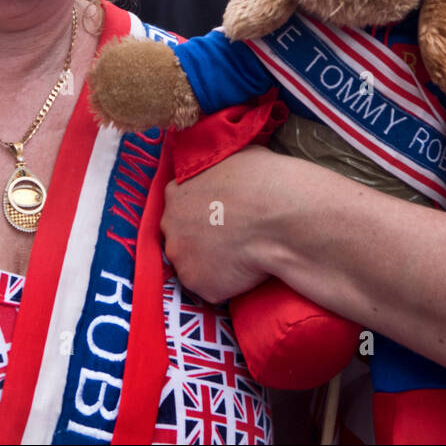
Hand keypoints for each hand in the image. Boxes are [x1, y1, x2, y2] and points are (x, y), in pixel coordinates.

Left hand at [162, 146, 279, 302]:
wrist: (275, 215)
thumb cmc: (260, 179)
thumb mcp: (233, 157)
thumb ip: (217, 170)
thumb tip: (224, 171)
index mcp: (176, 192)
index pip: (179, 206)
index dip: (199, 214)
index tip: (218, 218)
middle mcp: (170, 226)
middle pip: (180, 237)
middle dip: (199, 240)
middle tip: (228, 240)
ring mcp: (181, 257)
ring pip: (192, 265)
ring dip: (211, 264)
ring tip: (240, 258)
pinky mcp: (198, 284)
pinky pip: (211, 288)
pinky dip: (226, 285)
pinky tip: (246, 273)